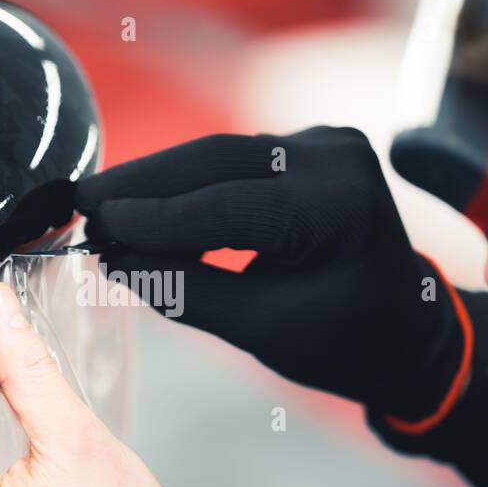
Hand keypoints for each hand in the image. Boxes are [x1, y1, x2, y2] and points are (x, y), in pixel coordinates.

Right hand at [75, 127, 465, 420]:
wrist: (405, 327)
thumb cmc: (343, 342)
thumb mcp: (262, 330)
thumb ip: (188, 291)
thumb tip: (116, 260)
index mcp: (340, 208)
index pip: (229, 206)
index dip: (155, 216)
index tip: (95, 225)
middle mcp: (338, 158)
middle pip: (219, 161)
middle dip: (145, 183)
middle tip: (82, 202)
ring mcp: (327, 144)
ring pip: (221, 156)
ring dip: (159, 179)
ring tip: (100, 202)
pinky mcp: (310, 147)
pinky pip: (236, 161)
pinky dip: (189, 182)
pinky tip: (144, 198)